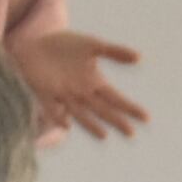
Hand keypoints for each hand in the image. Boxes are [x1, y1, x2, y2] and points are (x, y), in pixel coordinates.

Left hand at [14, 28, 147, 138]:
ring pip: (81, 114)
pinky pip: (53, 108)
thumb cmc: (64, 46)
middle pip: (102, 110)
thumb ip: (115, 52)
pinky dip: (59, 116)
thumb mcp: (93, 45)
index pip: (116, 99)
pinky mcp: (44, 93)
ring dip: (91, 125)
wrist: (35, 45)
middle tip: (131, 133)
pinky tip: (67, 124)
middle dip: (116, 121)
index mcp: (94, 83)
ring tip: (104, 136)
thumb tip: (140, 58)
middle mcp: (81, 93)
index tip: (146, 118)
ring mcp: (63, 96)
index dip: (130, 108)